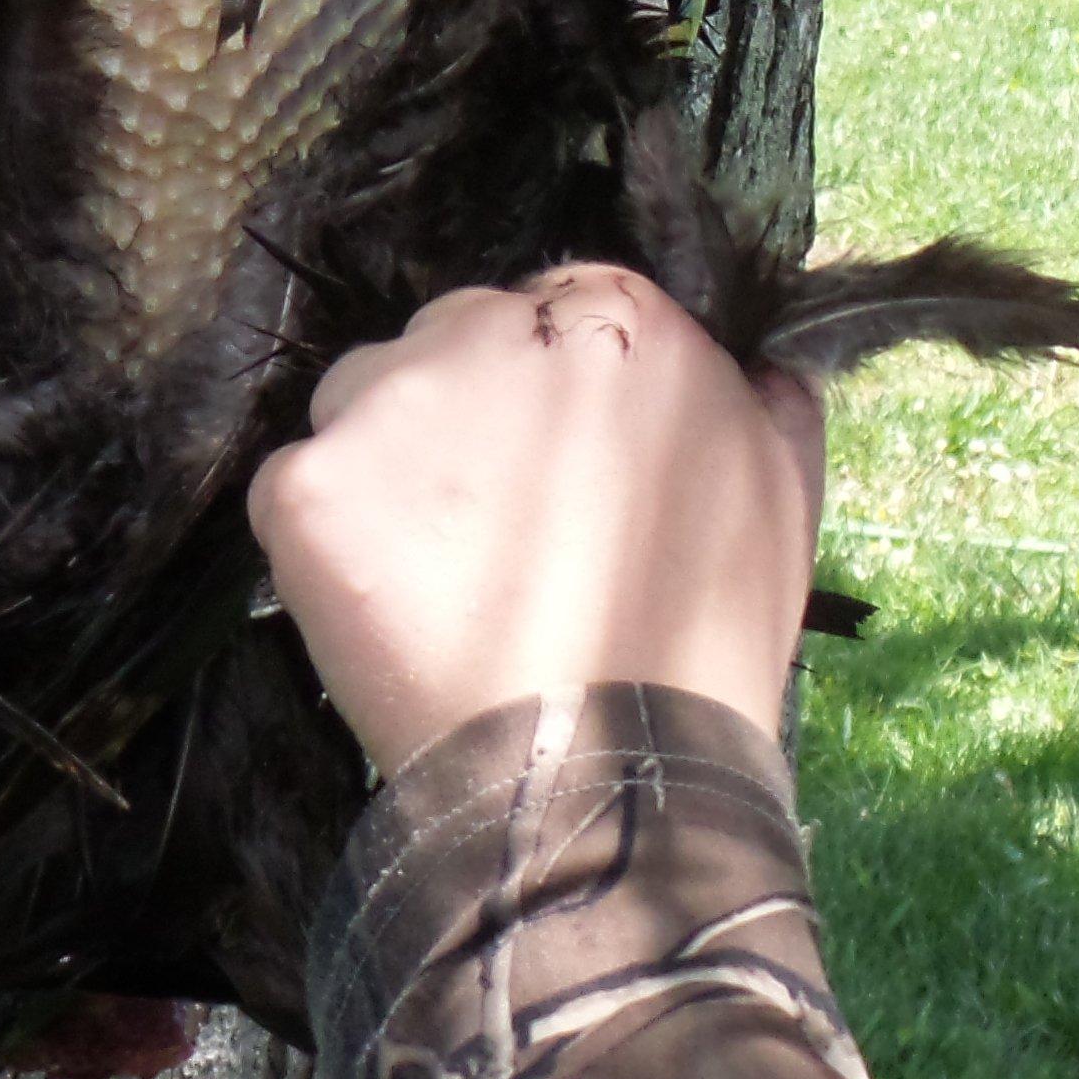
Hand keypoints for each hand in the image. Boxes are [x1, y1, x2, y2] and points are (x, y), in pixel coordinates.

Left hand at [249, 262, 830, 769]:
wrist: (607, 769)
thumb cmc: (706, 636)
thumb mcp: (782, 493)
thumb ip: (765, 400)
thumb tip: (759, 364)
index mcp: (614, 318)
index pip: (556, 309)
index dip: (551, 388)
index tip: (557, 462)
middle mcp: (490, 332)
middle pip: (450, 340)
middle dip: (467, 412)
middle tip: (494, 522)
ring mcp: (388, 405)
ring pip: (362, 399)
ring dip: (389, 461)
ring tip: (433, 569)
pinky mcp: (308, 487)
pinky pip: (296, 486)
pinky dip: (328, 538)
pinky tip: (380, 605)